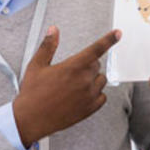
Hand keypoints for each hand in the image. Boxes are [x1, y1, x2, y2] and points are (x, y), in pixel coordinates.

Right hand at [13, 26, 120, 146]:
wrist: (31, 119)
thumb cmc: (32, 93)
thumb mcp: (36, 65)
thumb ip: (48, 46)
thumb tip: (53, 31)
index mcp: (73, 67)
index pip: (96, 49)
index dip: (109, 39)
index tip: (118, 33)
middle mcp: (84, 81)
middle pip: (96, 65)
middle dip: (87, 65)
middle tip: (71, 72)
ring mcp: (88, 96)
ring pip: (101, 80)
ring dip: (92, 79)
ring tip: (75, 84)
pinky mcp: (90, 109)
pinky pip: (102, 97)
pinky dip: (96, 94)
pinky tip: (82, 95)